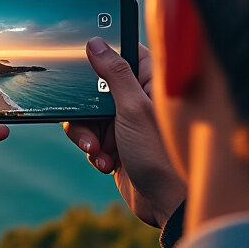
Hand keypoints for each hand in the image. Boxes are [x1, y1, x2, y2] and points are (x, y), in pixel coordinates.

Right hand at [63, 38, 185, 227]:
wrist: (168, 205)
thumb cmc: (162, 154)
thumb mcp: (134, 108)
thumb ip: (114, 73)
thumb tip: (95, 42)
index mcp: (150, 81)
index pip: (121, 52)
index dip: (101, 52)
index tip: (79, 54)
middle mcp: (137, 98)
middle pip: (94, 85)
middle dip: (84, 106)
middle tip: (87, 118)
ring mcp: (126, 122)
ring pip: (88, 114)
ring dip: (86, 133)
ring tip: (97, 150)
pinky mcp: (117, 144)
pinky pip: (91, 137)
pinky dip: (93, 150)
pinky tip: (106, 163)